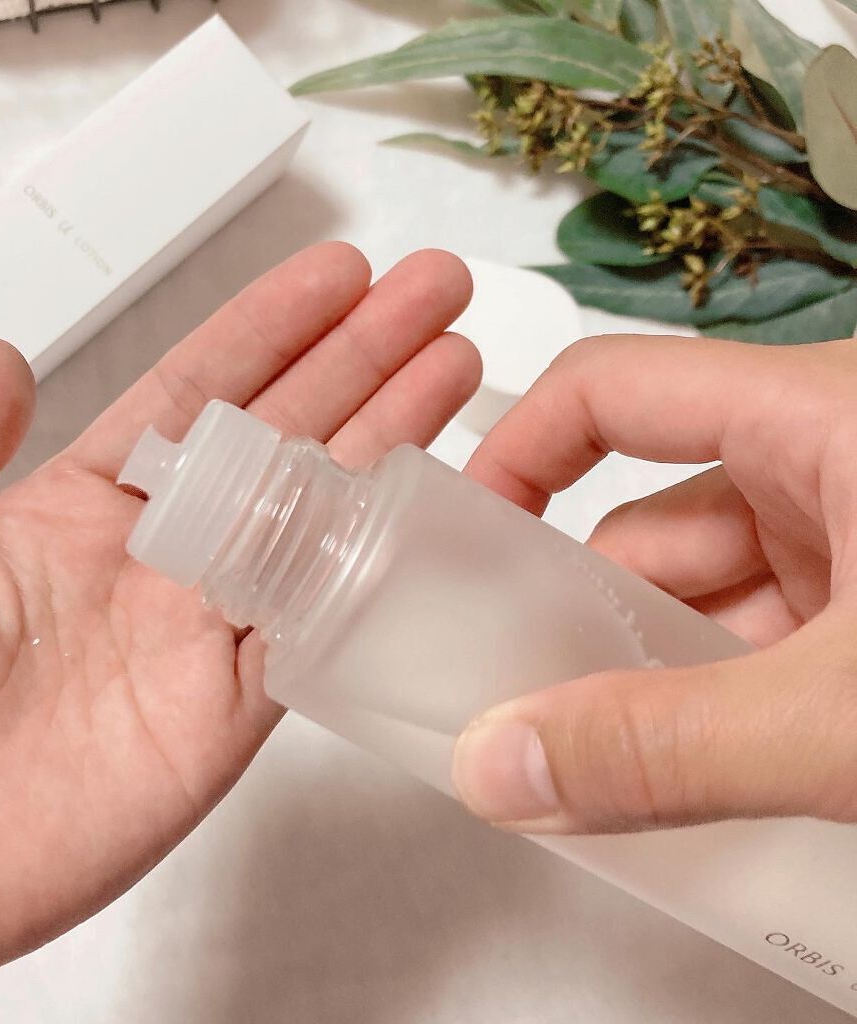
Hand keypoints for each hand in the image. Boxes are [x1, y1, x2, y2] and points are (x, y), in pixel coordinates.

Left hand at [0, 244, 479, 1019]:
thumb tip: (1, 358)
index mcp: (78, 507)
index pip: (203, 387)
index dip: (274, 326)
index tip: (335, 277)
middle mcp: (158, 555)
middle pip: (286, 431)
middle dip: (364, 356)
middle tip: (427, 298)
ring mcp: (204, 627)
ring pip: (323, 511)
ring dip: (392, 436)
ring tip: (451, 369)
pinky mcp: (234, 706)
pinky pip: (324, 622)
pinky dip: (376, 565)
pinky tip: (430, 504)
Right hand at [453, 333, 856, 834]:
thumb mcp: (846, 711)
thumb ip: (669, 746)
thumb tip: (493, 771)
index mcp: (818, 415)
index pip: (608, 394)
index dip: (515, 457)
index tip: (455, 550)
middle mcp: (831, 457)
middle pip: (646, 523)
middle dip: (577, 618)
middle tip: (509, 706)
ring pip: (705, 595)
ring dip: (649, 677)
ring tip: (588, 765)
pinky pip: (764, 636)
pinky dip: (719, 699)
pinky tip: (686, 772)